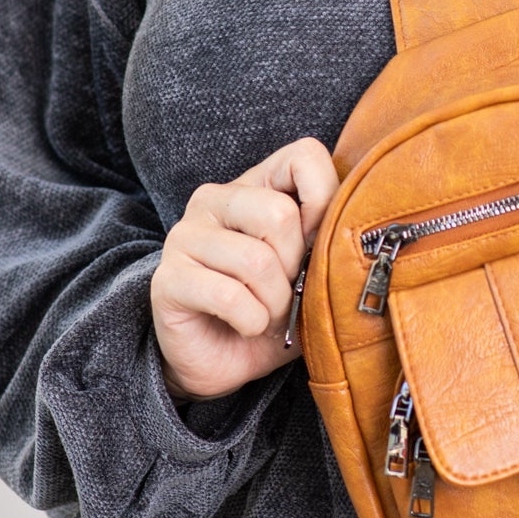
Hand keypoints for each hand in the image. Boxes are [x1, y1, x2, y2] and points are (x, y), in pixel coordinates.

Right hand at [150, 138, 338, 402]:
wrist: (222, 361)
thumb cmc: (271, 309)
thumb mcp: (310, 271)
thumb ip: (328, 240)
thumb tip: (350, 231)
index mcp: (254, 186)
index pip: (304, 156)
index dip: (325, 202)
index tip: (317, 244)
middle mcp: (214, 200)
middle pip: (280, 214)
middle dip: (296, 267)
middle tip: (287, 293)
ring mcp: (185, 236)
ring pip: (256, 260)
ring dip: (275, 302)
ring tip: (268, 314)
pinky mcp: (168, 279)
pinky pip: (228, 296)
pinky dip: (252, 321)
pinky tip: (246, 326)